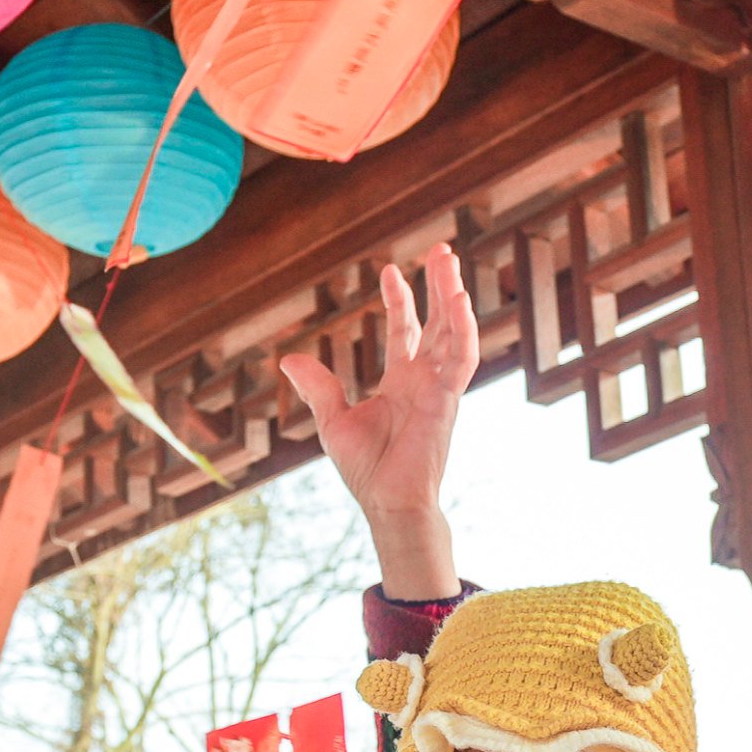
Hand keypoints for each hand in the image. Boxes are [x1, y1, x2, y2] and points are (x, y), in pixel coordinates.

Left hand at [278, 249, 478, 601]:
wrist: (387, 501)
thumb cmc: (366, 469)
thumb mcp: (333, 420)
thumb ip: (318, 387)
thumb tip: (288, 358)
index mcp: (401, 383)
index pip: (405, 332)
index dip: (400, 301)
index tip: (391, 271)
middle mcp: (424, 380)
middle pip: (437, 323)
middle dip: (439, 286)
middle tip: (442, 250)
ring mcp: (439, 388)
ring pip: (453, 332)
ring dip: (452, 295)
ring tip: (449, 261)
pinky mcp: (447, 400)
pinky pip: (461, 359)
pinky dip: (463, 329)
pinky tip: (459, 300)